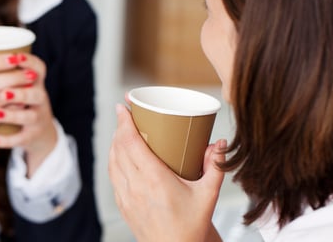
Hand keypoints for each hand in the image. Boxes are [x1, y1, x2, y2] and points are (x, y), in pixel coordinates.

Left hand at [0, 53, 56, 177]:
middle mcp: (40, 99)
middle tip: (1, 90)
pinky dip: (4, 140)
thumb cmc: (17, 100)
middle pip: (33, 93)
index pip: (38, 68)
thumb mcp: (18, 83)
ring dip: (11, 114)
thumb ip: (0, 68)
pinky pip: (19, 139)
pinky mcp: (32, 136)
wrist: (36, 131)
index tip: (14, 57)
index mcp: (36, 82)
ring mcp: (38, 119)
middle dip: (16, 90)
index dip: (28, 62)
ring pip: (29, 116)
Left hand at [108, 104, 225, 241]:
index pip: (131, 143)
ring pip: (113, 161)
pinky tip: (120, 155)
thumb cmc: (191, 227)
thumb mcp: (208, 195)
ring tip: (123, 131)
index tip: (123, 106)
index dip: (124, 122)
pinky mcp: (123, 205)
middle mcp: (136, 186)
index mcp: (154, 179)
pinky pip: (113, 176)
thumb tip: (220, 143)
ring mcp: (126, 197)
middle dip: (120, 127)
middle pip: (119, 148)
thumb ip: (215, 166)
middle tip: (126, 114)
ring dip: (115, 143)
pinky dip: (114, 160)